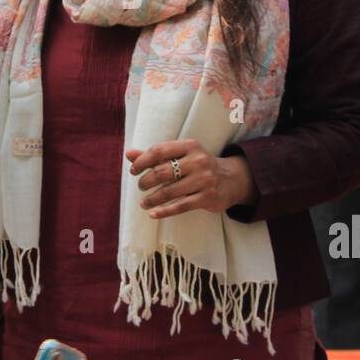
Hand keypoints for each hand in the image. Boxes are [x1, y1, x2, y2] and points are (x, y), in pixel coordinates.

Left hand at [126, 139, 255, 218]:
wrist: (231, 179)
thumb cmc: (198, 166)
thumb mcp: (181, 155)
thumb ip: (155, 155)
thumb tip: (128, 154)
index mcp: (189, 146)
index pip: (159, 151)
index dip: (142, 161)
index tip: (133, 171)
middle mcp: (198, 161)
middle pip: (162, 172)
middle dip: (146, 181)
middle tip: (140, 186)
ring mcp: (204, 179)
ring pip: (169, 191)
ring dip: (152, 199)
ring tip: (144, 202)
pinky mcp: (207, 197)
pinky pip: (180, 206)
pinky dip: (164, 211)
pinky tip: (153, 214)